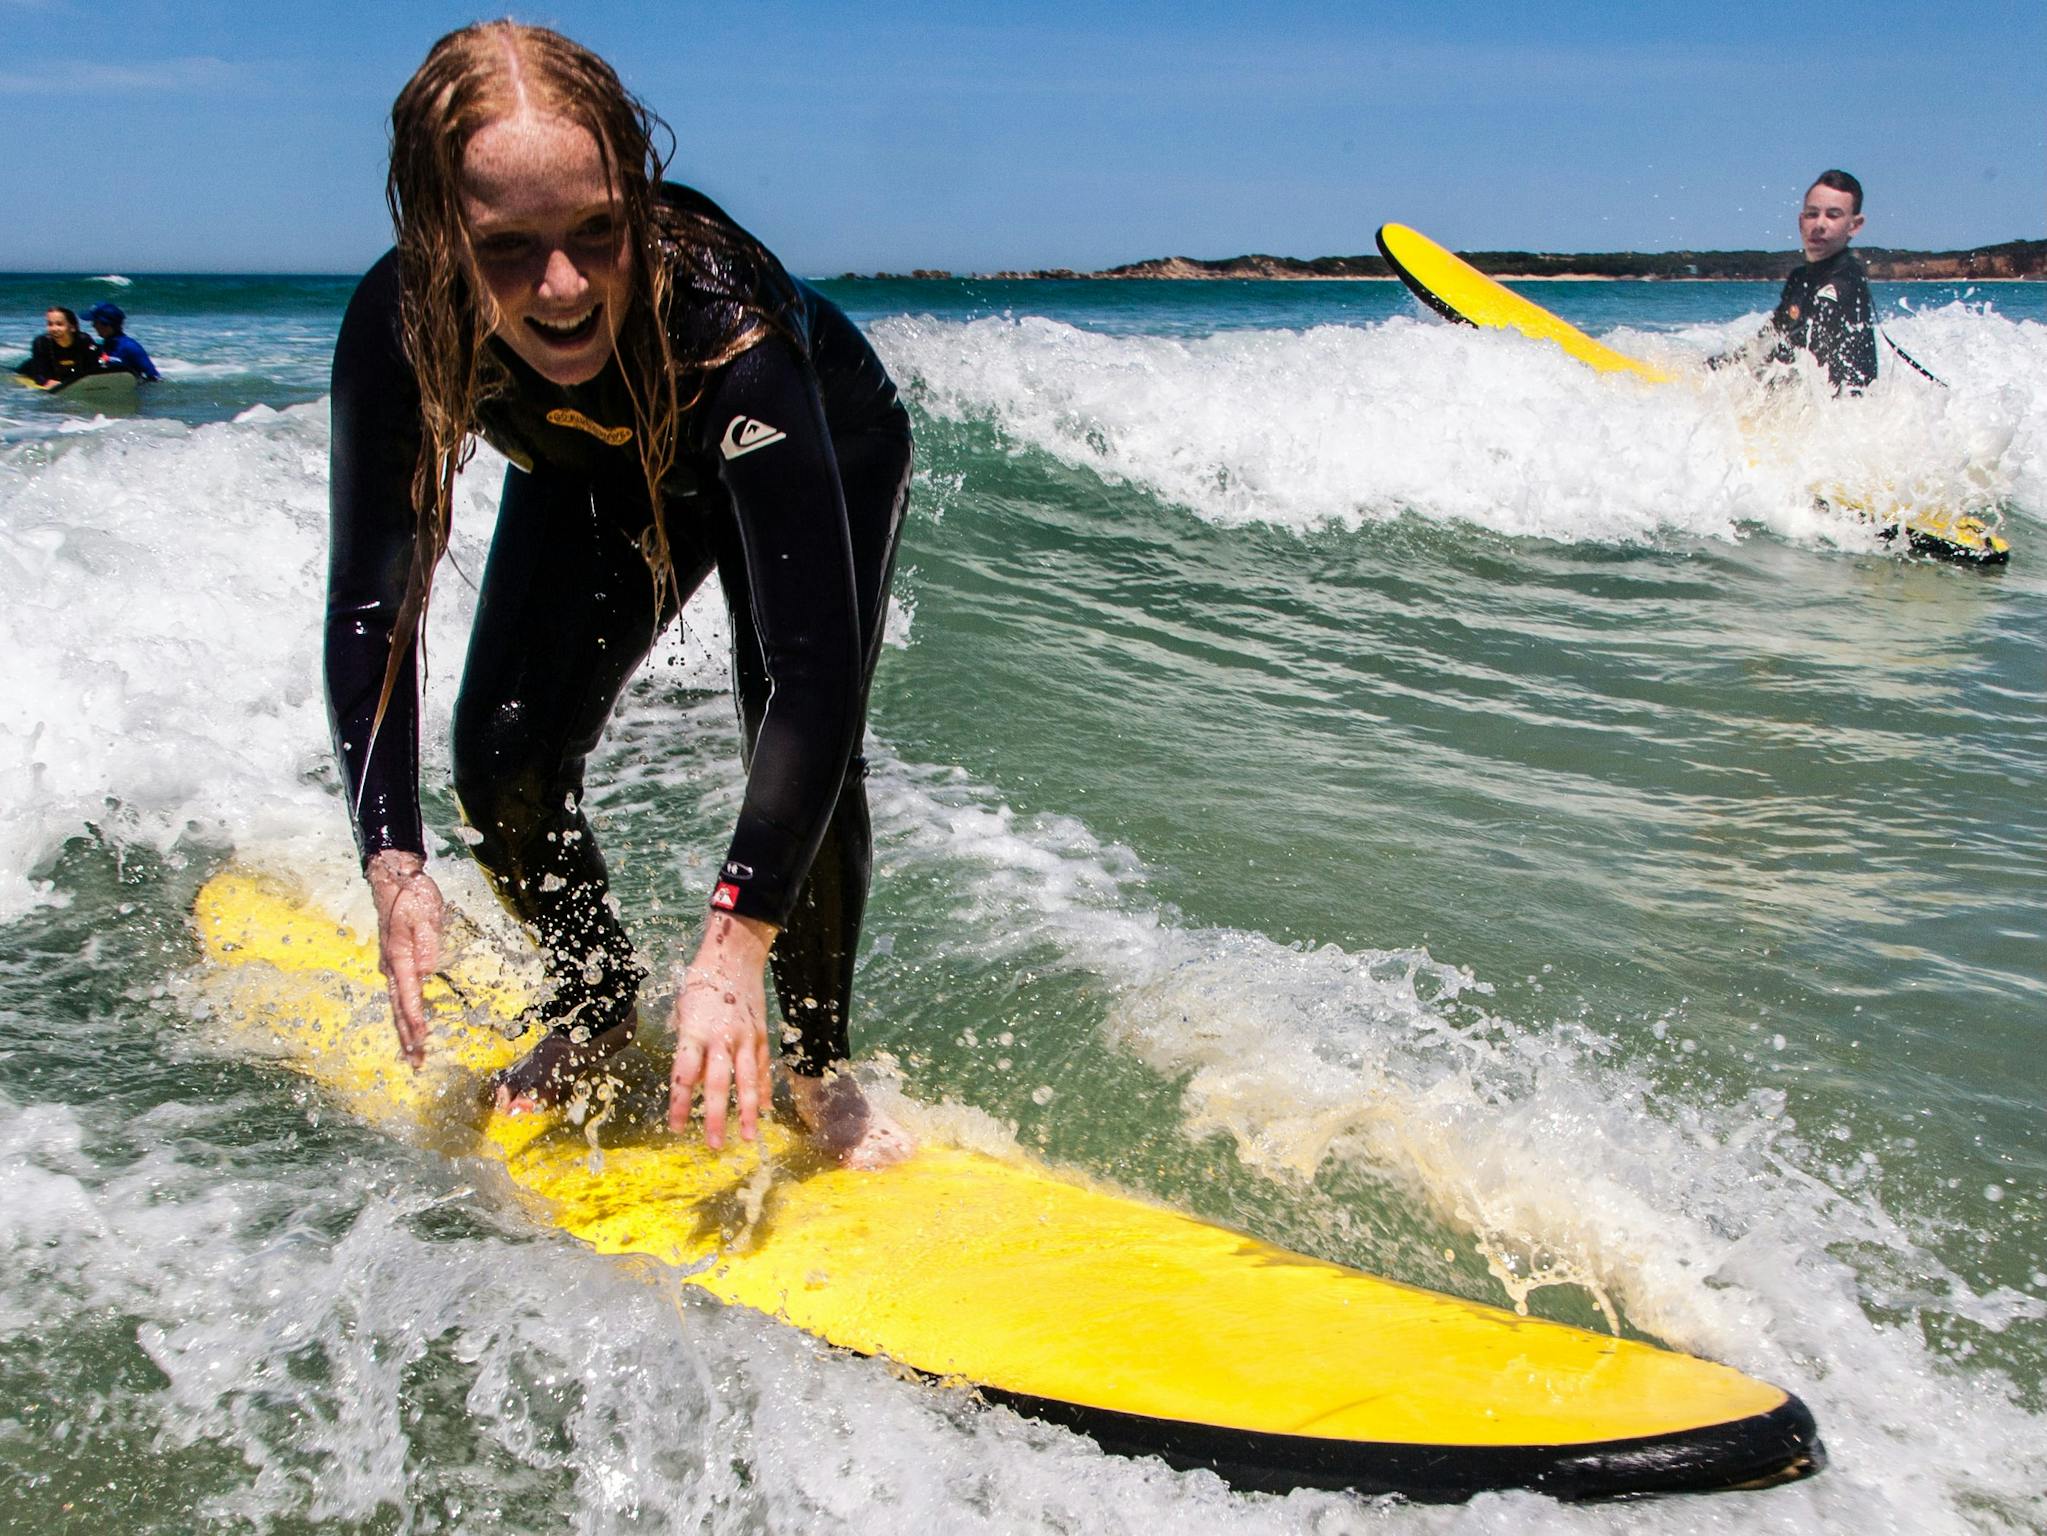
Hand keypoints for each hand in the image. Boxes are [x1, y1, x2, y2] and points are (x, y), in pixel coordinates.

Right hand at [366, 850, 443, 1066]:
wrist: (394, 881)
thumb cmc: (412, 896)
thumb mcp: (426, 913)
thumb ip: (427, 942)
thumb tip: (427, 970)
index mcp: (400, 957)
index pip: (409, 996)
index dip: (416, 1020)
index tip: (422, 1041)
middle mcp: (391, 967)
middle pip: (399, 1009)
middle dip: (407, 1038)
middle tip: (416, 1063)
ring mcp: (390, 967)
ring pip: (396, 1006)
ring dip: (404, 1032)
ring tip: (412, 1056)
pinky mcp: (394, 964)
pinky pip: (398, 996)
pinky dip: (403, 1016)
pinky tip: (409, 1028)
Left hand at [667, 911, 776, 1147]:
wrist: (735, 956)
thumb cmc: (701, 983)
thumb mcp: (682, 1010)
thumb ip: (685, 1043)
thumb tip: (686, 1077)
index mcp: (695, 1030)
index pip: (685, 1073)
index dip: (680, 1102)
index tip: (676, 1127)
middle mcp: (722, 1037)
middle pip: (717, 1083)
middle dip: (715, 1116)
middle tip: (713, 1145)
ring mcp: (746, 1037)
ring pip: (746, 1080)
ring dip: (746, 1111)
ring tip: (747, 1137)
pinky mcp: (761, 1035)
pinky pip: (762, 1067)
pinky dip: (762, 1090)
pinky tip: (762, 1111)